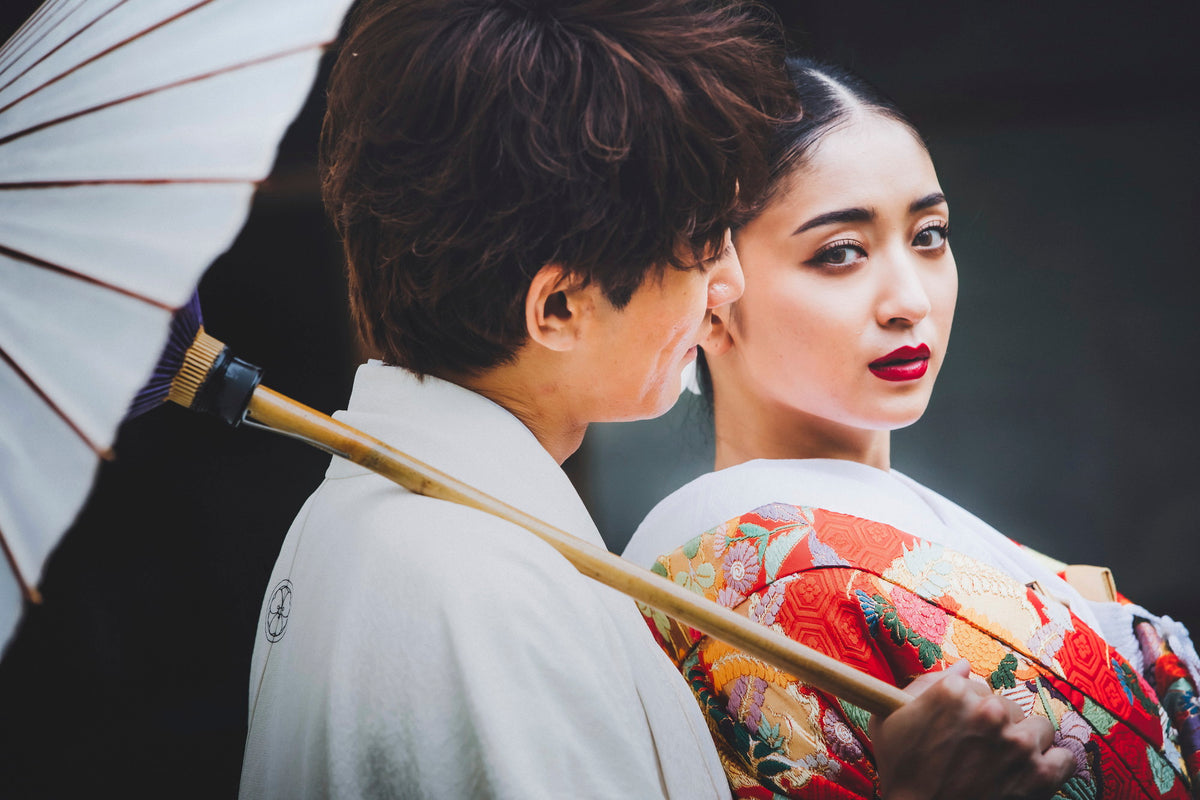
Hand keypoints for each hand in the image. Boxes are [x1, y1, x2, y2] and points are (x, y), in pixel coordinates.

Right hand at [868, 660, 1075, 798]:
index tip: (961, 728)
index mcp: (953, 693)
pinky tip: (1034, 773)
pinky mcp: (1041, 775)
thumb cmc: (902, 772)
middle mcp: (990, 712)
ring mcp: (1019, 743)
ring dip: (1026, 742)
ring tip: (1008, 763)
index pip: (974, 687)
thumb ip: (923, 685)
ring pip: (1039, 728)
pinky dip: (1053, 765)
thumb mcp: (889, 721)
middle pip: (1009, 705)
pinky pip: (1065, 758)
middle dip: (998, 725)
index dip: (968, 709)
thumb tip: (963, 667)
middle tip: (982, 750)